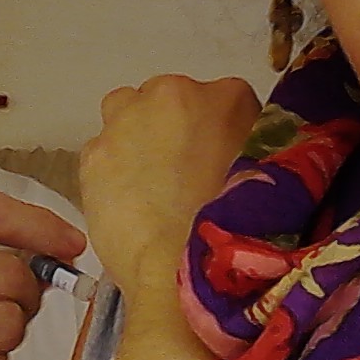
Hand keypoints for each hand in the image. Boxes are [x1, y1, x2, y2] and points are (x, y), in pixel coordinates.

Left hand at [79, 75, 261, 303]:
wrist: (177, 265)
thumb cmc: (235, 227)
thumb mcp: (266, 175)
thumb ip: (250, 147)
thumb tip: (236, 147)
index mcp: (226, 97)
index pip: (224, 99)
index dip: (219, 130)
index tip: (218, 158)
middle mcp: (171, 94)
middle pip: (167, 98)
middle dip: (170, 126)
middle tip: (179, 171)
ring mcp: (125, 120)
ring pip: (125, 112)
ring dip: (134, 136)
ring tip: (146, 181)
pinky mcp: (93, 153)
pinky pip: (101, 150)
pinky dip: (110, 169)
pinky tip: (125, 200)